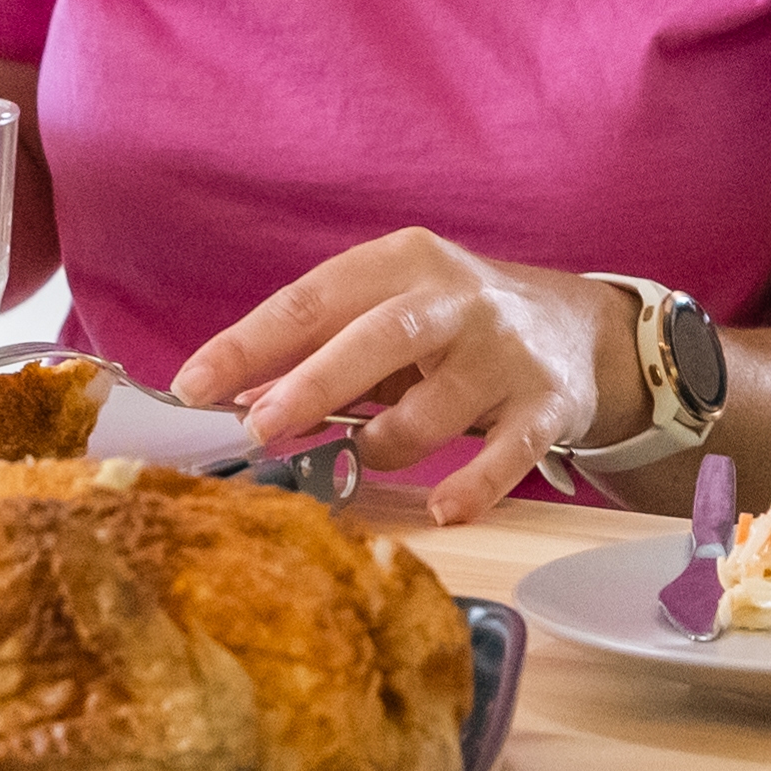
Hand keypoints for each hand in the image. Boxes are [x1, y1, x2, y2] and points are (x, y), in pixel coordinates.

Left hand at [178, 235, 606, 508]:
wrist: (577, 328)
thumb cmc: (453, 325)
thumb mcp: (389, 312)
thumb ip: (320, 348)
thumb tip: (233, 398)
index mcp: (402, 262)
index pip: (312, 298)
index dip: (249, 343)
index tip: (192, 386)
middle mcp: (456, 299)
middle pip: (376, 339)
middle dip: (310, 386)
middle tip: (258, 429)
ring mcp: (505, 353)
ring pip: (429, 412)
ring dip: (384, 445)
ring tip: (372, 449)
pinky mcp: (546, 405)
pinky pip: (504, 456)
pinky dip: (470, 487)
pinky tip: (441, 509)